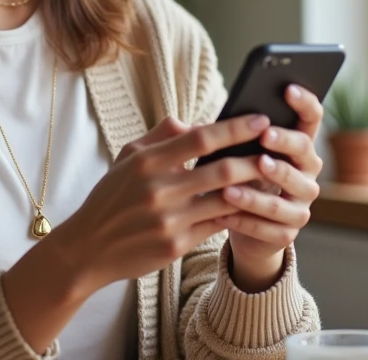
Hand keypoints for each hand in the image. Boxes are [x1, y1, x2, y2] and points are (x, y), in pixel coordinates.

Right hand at [49, 113, 272, 296]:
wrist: (88, 248)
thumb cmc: (111, 197)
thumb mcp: (128, 158)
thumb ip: (162, 136)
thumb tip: (195, 121)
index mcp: (147, 162)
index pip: (201, 138)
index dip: (235, 127)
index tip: (260, 119)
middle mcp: (160, 190)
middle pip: (222, 170)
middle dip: (256, 157)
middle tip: (278, 148)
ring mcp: (170, 220)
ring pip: (226, 199)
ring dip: (254, 187)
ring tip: (273, 175)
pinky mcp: (176, 245)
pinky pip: (217, 225)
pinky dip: (236, 213)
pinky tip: (252, 203)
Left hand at [217, 85, 323, 291]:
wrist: (242, 223)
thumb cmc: (238, 175)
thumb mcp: (232, 152)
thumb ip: (221, 137)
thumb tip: (183, 123)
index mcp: (298, 146)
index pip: (311, 118)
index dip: (304, 102)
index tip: (288, 88)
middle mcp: (307, 174)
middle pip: (303, 152)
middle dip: (283, 143)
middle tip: (264, 136)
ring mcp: (301, 205)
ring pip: (282, 198)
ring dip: (255, 193)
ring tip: (229, 188)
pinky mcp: (288, 233)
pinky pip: (268, 227)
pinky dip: (244, 220)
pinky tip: (222, 213)